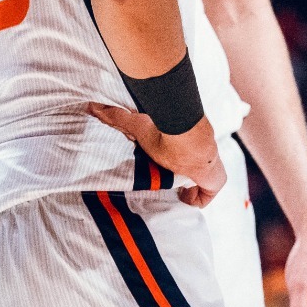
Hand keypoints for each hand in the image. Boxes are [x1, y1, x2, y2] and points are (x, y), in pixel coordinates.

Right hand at [88, 104, 225, 207]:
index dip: (173, 165)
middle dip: (182, 180)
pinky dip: (197, 199)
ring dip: (192, 190)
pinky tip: (183, 198)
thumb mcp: (138, 127)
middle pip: (193, 171)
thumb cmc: (164, 132)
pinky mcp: (215, 179)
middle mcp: (197, 155)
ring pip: (204, 183)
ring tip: (175, 194)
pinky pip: (209, 195)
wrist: (189, 140)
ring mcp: (209, 166)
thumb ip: (117, 118)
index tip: (160, 172)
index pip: (180, 155)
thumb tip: (92, 106)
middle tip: (166, 187)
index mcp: (182, 144)